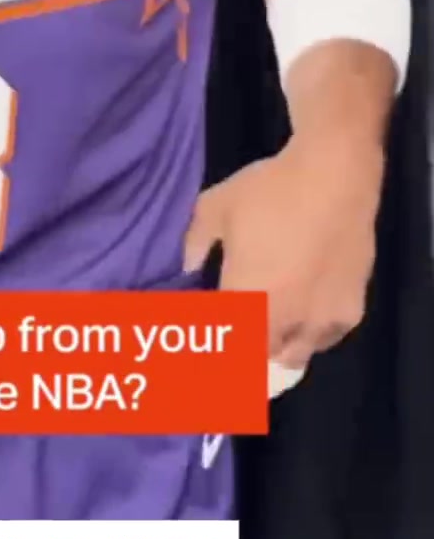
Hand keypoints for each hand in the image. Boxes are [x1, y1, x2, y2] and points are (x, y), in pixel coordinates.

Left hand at [184, 135, 382, 367]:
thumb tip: (187, 265)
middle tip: (229, 343)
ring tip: (264, 339)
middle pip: (255, 362)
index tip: (195, 348)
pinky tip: (302, 323)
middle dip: (238, 357)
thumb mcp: (216, 208)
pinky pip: (323, 341)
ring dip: (274, 353)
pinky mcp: (350, 312)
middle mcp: (283, 322)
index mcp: (244, 301)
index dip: (206, 351)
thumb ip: (195, 242)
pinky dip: (308, 338)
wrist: (335, 176)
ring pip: (291, 359)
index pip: (219, 346)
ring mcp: (319, 322)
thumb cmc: (270, 191)